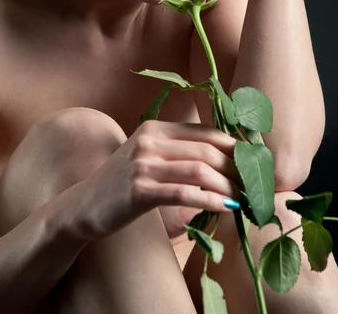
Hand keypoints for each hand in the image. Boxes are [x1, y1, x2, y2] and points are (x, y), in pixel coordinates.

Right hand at [79, 120, 241, 240]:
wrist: (83, 206)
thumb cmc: (122, 184)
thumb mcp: (148, 158)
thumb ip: (178, 153)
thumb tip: (224, 160)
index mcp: (154, 128)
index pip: (205, 132)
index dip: (234, 147)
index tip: (254, 162)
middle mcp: (149, 141)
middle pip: (206, 151)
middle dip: (236, 169)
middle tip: (254, 186)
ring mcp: (142, 164)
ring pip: (199, 171)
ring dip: (228, 187)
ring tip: (244, 199)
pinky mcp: (138, 190)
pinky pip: (184, 194)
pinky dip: (210, 201)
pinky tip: (225, 209)